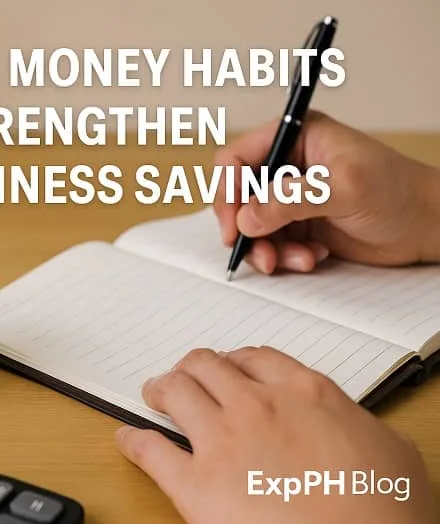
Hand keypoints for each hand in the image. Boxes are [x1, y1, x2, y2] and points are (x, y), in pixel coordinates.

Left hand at [116, 347, 435, 523]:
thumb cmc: (386, 516)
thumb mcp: (391, 454)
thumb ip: (355, 425)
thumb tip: (347, 424)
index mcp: (305, 394)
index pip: (256, 358)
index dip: (235, 360)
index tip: (229, 367)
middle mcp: (257, 406)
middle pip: (206, 365)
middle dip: (192, 368)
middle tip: (185, 376)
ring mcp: (222, 442)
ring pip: (174, 391)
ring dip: (160, 389)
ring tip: (154, 394)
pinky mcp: (195, 485)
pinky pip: (150, 451)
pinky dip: (133, 441)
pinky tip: (127, 440)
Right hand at [214, 111, 439, 273]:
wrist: (429, 226)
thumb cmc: (399, 193)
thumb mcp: (345, 189)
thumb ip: (292, 200)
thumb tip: (248, 219)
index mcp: (296, 138)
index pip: (237, 159)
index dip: (229, 191)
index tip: (234, 224)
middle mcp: (288, 166)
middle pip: (239, 197)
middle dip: (245, 228)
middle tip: (257, 252)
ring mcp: (291, 197)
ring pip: (252, 226)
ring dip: (266, 249)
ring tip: (295, 260)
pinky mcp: (299, 225)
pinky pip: (271, 244)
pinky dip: (284, 257)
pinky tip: (312, 257)